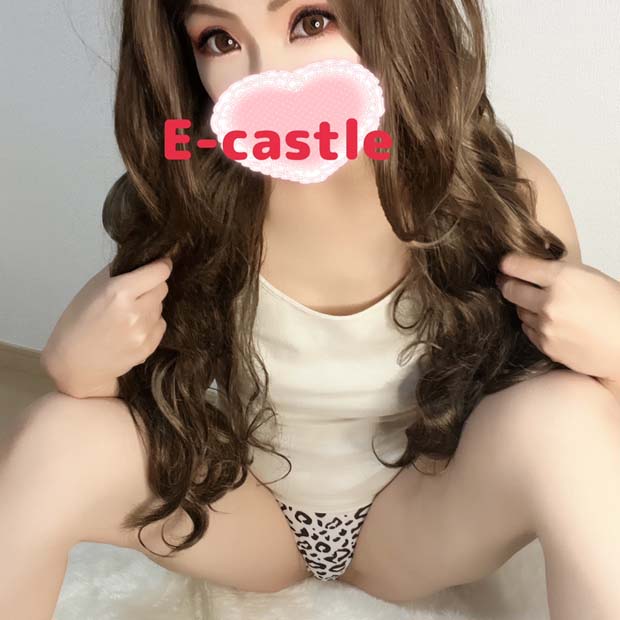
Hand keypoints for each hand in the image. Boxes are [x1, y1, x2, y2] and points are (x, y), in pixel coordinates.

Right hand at [41, 256, 172, 397]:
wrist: (75, 364)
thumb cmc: (77, 321)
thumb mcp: (92, 288)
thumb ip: (118, 271)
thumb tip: (142, 259)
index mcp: (119, 292)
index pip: (159, 272)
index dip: (161, 266)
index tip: (160, 264)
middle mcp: (136, 312)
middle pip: (162, 288)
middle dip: (153, 286)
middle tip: (137, 291)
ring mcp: (144, 332)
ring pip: (161, 307)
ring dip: (150, 305)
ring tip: (129, 314)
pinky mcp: (149, 348)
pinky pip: (160, 325)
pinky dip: (151, 323)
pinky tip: (132, 329)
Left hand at [496, 252, 619, 381]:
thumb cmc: (615, 306)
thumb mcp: (590, 276)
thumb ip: (558, 272)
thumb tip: (530, 270)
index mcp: (562, 278)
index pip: (518, 266)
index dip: (508, 264)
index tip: (504, 265)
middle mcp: (549, 302)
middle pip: (510, 290)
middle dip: (508, 284)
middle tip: (507, 282)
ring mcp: (546, 326)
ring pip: (519, 311)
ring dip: (525, 307)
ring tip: (542, 305)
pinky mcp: (546, 346)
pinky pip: (528, 330)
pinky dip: (534, 325)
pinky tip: (550, 323)